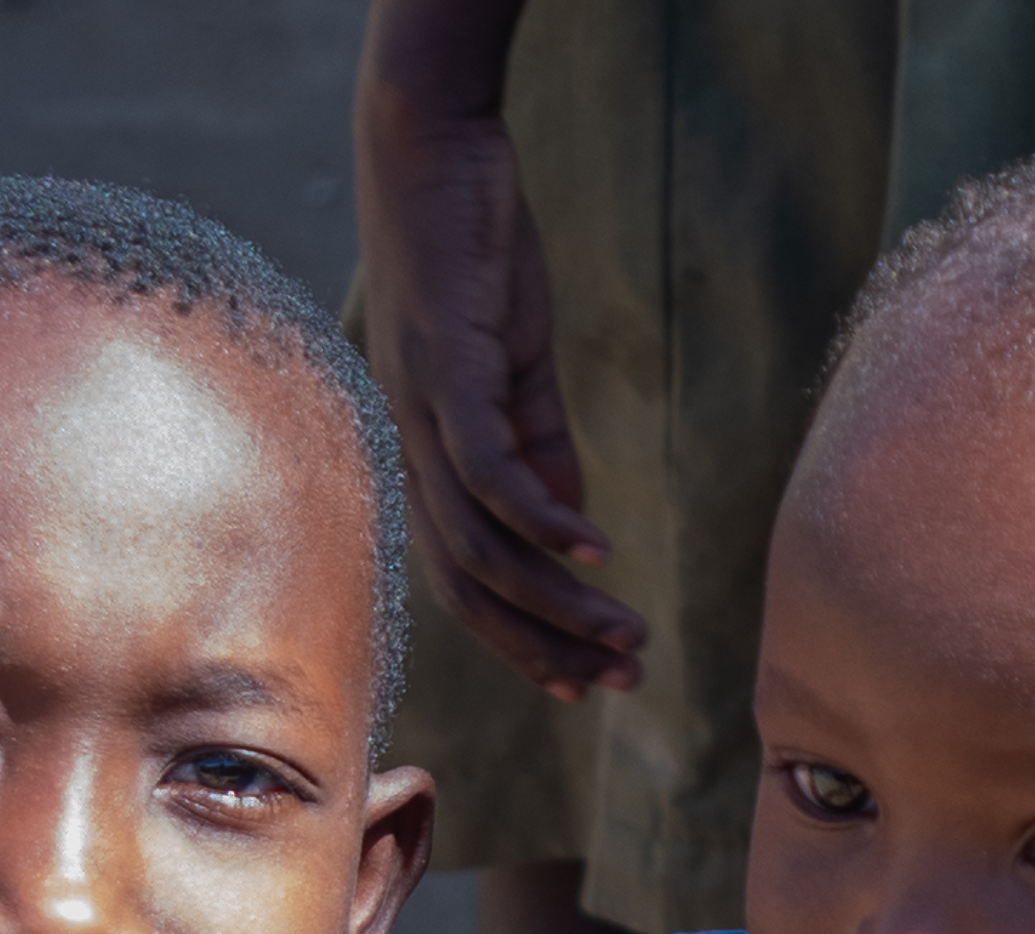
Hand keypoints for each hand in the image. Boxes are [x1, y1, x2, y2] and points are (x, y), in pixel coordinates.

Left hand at [354, 8, 647, 694]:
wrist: (431, 152)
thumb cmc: (472, 256)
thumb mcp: (517, 368)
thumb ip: (541, 447)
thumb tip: (569, 530)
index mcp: (426, 459)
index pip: (467, 579)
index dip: (522, 638)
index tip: (585, 681)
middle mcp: (411, 450)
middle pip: (471, 584)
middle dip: (545, 643)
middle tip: (620, 680)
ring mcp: (422, 413)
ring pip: (483, 543)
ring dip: (557, 598)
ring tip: (624, 632)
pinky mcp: (447, 369)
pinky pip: (491, 469)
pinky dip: (542, 519)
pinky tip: (596, 550)